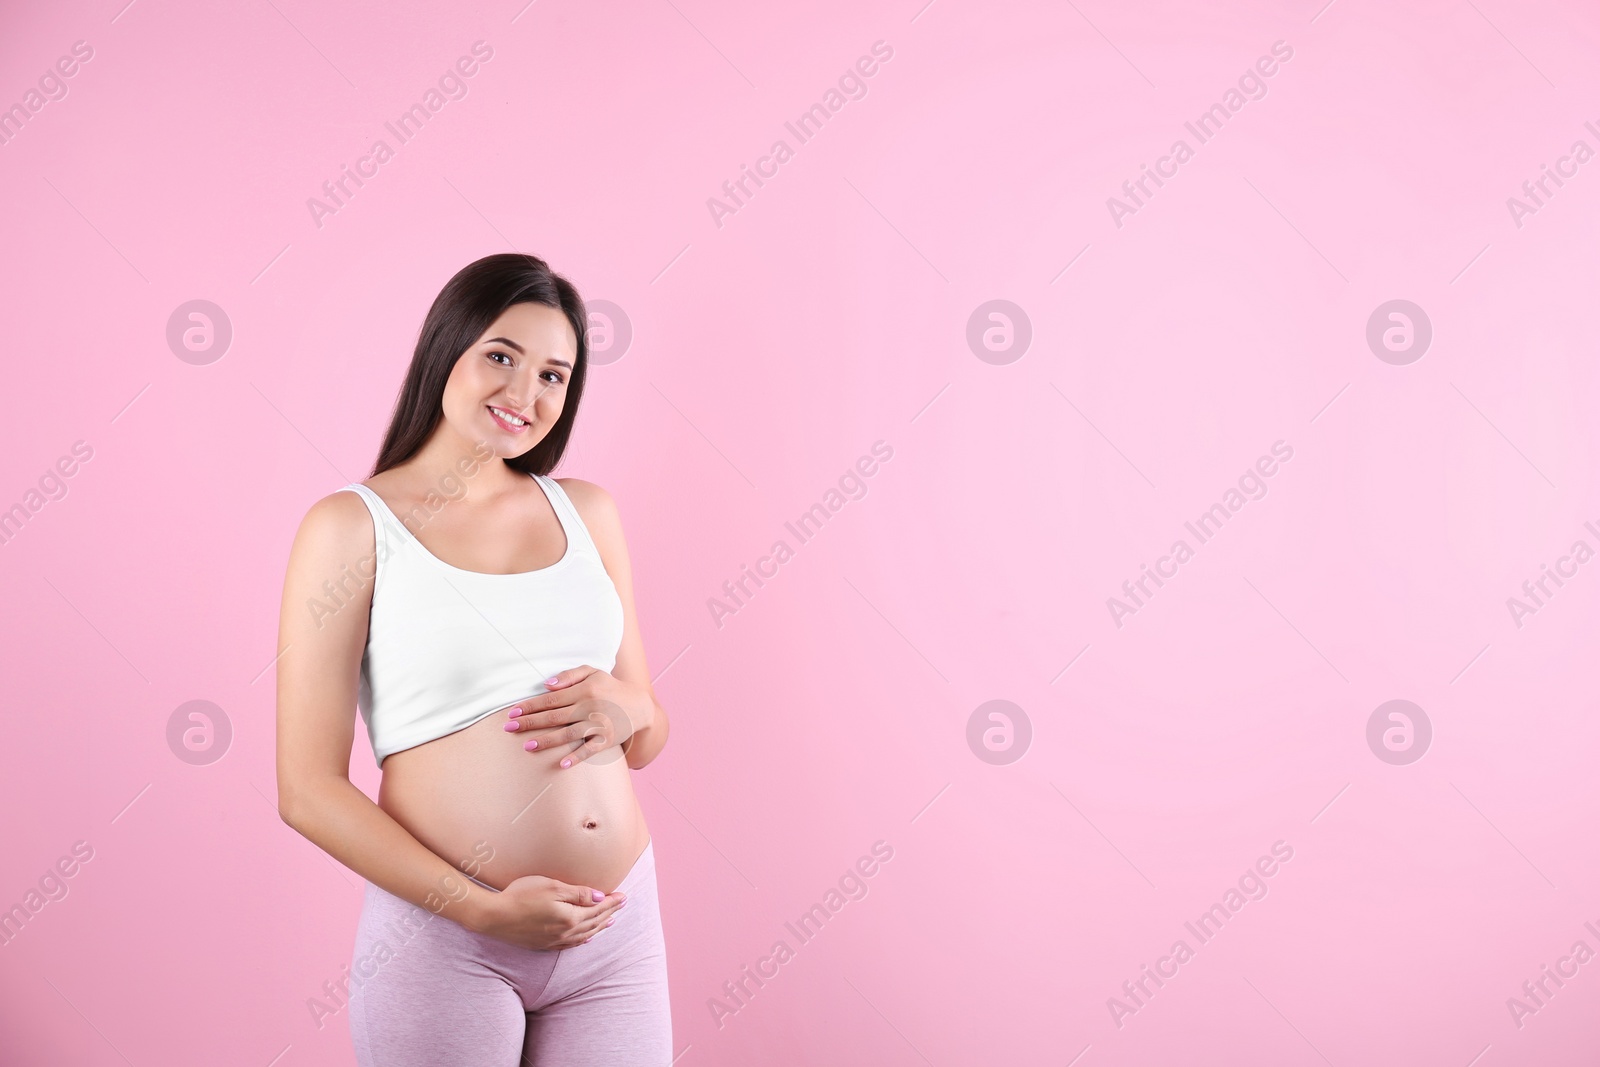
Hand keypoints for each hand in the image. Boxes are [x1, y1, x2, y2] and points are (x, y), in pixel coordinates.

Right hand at [469, 873, 626, 950]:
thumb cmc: (521, 895)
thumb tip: (600, 897)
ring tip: (610, 921)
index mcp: (570, 917)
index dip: (612, 902)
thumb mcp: (552, 886)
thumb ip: (577, 893)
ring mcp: (554, 941)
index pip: (598, 909)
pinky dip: (583, 939)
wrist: (494, 916)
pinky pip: (571, 944)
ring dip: (599, 927)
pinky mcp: (543, 945)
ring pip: (585, 935)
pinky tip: (586, 938)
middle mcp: (565, 933)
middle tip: (622, 905)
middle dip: (610, 913)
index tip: (623, 896)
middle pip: (594, 923)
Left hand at [501, 666, 648, 768]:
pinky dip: (576, 757)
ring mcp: (598, 725)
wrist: (640, 707)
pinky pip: (589, 750)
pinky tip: (562, 764)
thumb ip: (570, 676)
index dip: (530, 706)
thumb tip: (547, 685)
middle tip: (509, 728)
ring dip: (546, 741)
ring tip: (527, 745)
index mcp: (584, 690)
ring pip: (567, 734)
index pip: (551, 699)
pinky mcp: (607, 740)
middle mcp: (590, 707)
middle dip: (530, 723)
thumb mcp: (593, 673)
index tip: (512, 712)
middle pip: (554, 717)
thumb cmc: (610, 688)